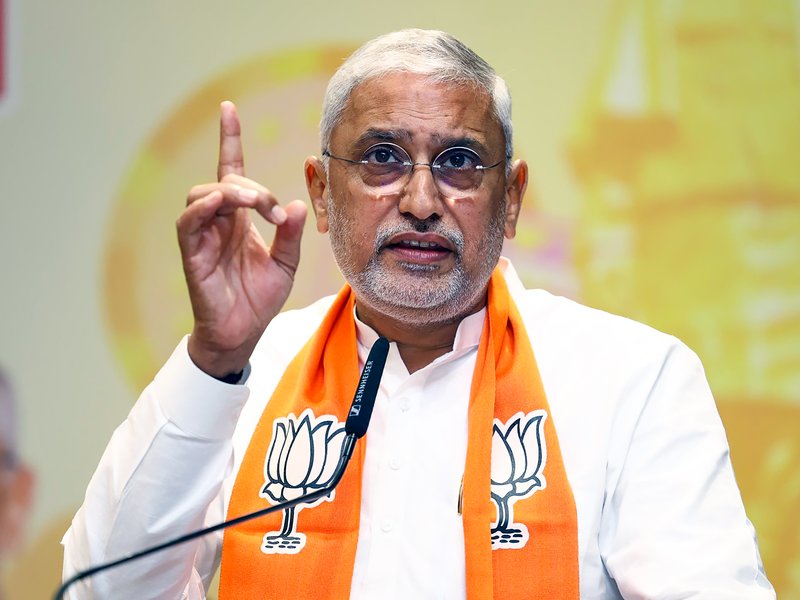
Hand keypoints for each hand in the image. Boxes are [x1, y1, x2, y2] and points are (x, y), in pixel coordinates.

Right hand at [177, 101, 306, 377]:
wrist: (242, 335)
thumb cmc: (259, 300)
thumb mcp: (286, 264)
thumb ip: (291, 235)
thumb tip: (299, 204)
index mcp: (239, 221)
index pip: (231, 172)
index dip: (229, 140)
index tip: (228, 109)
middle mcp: (218, 223)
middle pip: (223, 183)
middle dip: (251, 186)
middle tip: (275, 210)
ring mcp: (202, 237)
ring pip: (203, 195)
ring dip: (231, 193)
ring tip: (257, 205)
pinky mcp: (191, 255)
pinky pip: (188, 222)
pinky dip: (203, 208)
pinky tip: (221, 204)